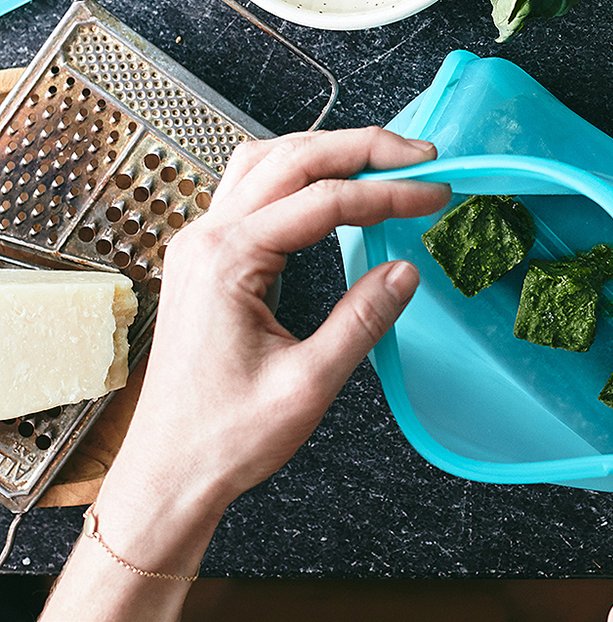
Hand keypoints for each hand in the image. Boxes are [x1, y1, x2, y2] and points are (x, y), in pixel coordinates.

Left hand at [121, 126, 450, 506]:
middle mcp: (207, 237)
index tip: (436, 193)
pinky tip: (331, 185)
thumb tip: (408, 270)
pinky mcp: (207, 256)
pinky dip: (300, 173)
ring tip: (382, 160)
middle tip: (420, 156)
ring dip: (328, 151)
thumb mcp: (308, 384)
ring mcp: (202, 243)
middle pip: (294, 158)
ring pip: (268, 161)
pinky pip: (253, 187)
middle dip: (362, 148)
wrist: (167, 472)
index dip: (389, 192)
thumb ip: (362, 319)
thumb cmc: (224, 438)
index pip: (324, 201)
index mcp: (227, 260)